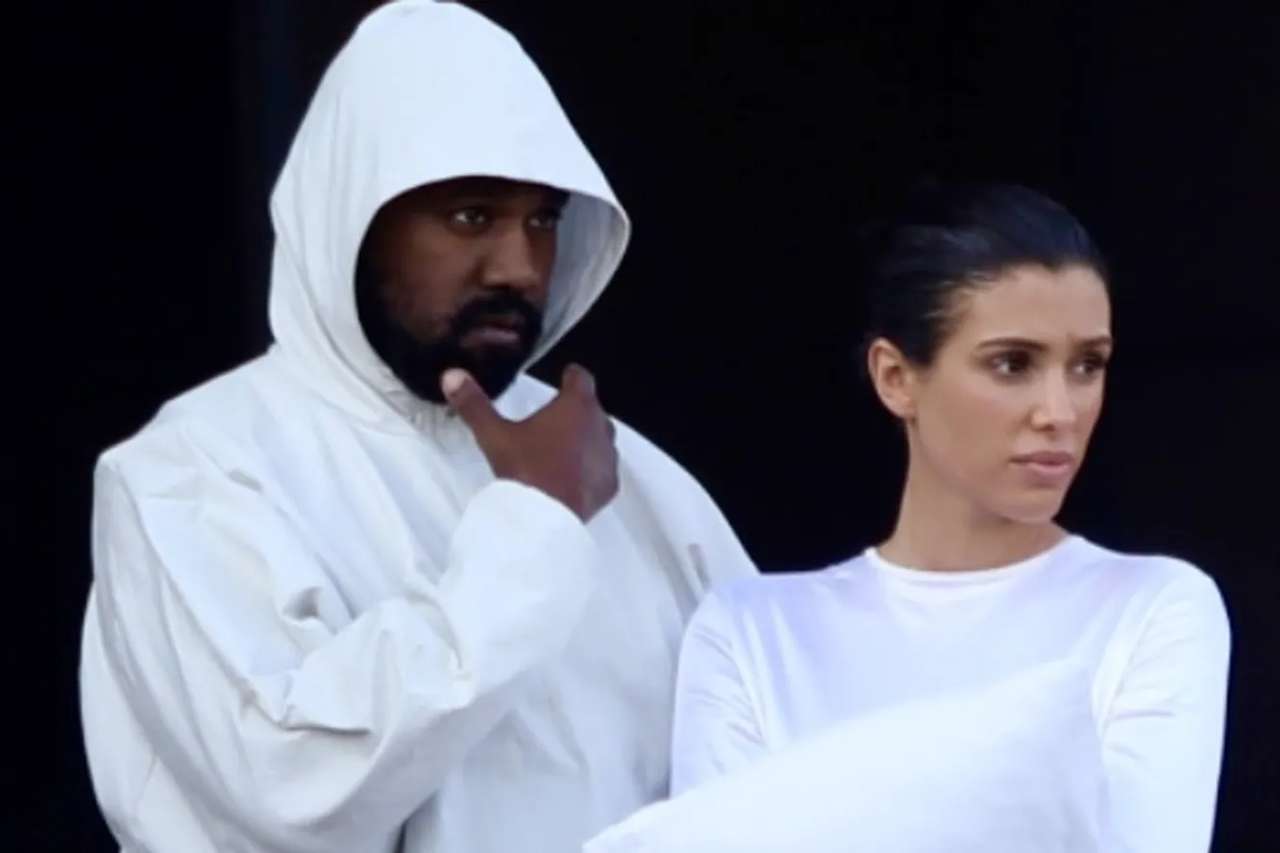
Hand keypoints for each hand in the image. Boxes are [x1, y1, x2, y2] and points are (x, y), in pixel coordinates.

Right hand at [442, 364, 618, 520]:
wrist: (543, 518)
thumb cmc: (524, 469)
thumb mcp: (493, 434)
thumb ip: (474, 403)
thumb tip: (452, 376)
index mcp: (575, 406)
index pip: (581, 378)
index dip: (572, 376)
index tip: (566, 377)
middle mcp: (599, 426)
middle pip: (591, 409)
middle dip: (576, 411)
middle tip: (554, 419)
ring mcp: (608, 457)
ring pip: (600, 438)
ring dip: (585, 439)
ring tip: (561, 448)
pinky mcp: (609, 484)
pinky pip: (603, 469)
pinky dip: (591, 469)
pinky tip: (573, 475)